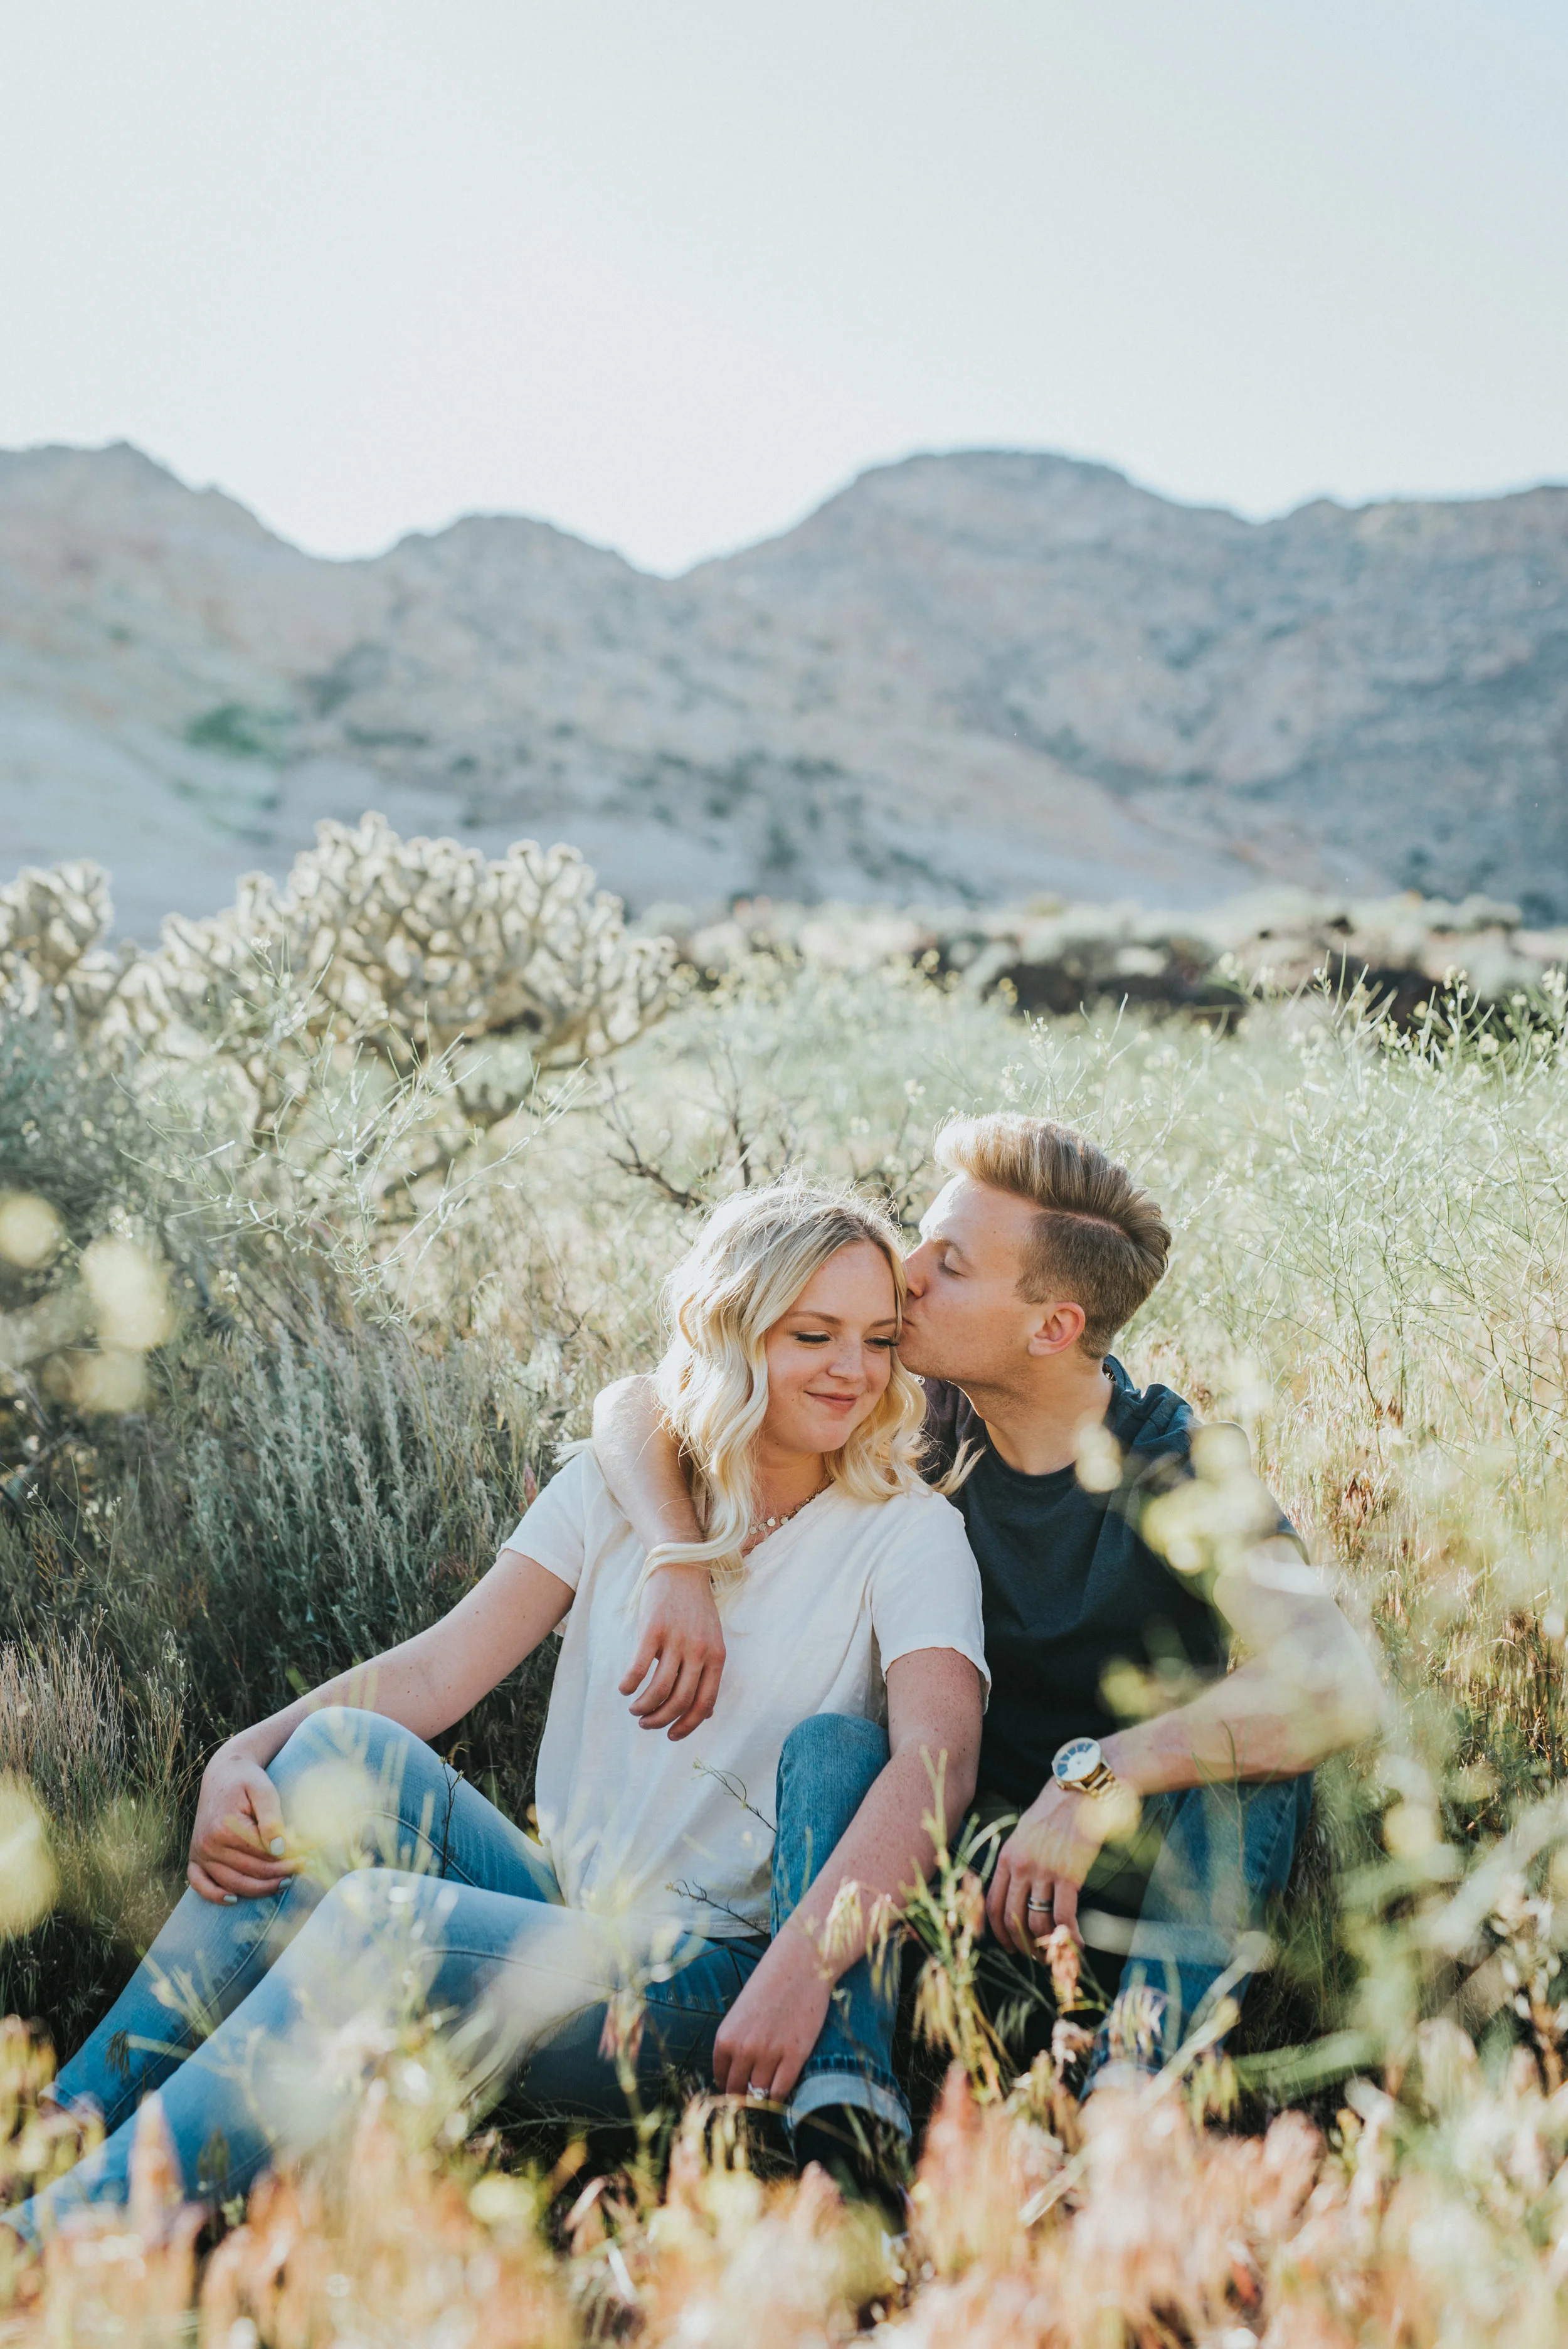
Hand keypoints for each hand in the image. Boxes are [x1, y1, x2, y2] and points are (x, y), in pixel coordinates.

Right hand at [187, 1744, 291, 1903]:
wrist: (223, 1773)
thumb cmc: (247, 1780)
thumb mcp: (264, 1791)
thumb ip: (272, 1819)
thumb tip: (280, 1850)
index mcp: (225, 1828)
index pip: (263, 1855)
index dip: (289, 1859)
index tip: (309, 1857)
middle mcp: (208, 1844)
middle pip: (250, 1872)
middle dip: (280, 1874)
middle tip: (303, 1869)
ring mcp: (200, 1853)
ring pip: (232, 1883)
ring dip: (260, 1888)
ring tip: (285, 1882)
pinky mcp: (195, 1856)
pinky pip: (200, 1884)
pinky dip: (214, 1895)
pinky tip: (234, 1899)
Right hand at [618, 1563, 725, 1738]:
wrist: (681, 1566)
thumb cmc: (695, 1608)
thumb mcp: (711, 1640)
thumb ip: (708, 1674)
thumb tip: (706, 1714)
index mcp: (716, 1656)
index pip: (705, 1704)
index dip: (688, 1726)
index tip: (672, 1735)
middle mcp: (699, 1651)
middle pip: (679, 1701)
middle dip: (660, 1720)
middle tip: (646, 1723)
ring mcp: (676, 1640)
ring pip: (658, 1690)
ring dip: (644, 1707)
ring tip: (634, 1709)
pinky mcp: (653, 1630)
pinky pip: (638, 1668)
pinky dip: (629, 1685)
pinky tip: (625, 1689)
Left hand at [711, 1927, 833, 2102]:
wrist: (801, 1963)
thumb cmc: (771, 1984)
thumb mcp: (742, 2013)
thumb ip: (736, 2042)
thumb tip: (738, 2076)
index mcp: (726, 2037)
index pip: (721, 2078)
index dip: (730, 2086)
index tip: (738, 2088)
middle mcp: (744, 2049)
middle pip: (738, 2091)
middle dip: (744, 2096)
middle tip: (753, 2096)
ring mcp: (770, 2054)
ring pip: (759, 2096)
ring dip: (762, 2098)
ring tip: (768, 2094)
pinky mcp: (795, 2056)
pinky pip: (781, 2093)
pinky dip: (779, 2098)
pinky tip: (782, 2091)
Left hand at [987, 1782, 1121, 1954]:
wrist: (1081, 1789)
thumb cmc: (1056, 1809)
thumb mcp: (1026, 1832)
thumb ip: (1019, 1860)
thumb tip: (1019, 1891)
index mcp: (1007, 1857)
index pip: (993, 1905)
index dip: (999, 1932)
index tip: (1010, 1945)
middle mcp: (1020, 1867)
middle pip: (1012, 1920)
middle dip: (1023, 1944)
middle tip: (1035, 1955)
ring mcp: (1044, 1871)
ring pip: (1037, 1923)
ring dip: (1046, 1945)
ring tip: (1057, 1952)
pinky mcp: (1069, 1875)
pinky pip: (1064, 1917)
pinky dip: (1070, 1937)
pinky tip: (1078, 1944)